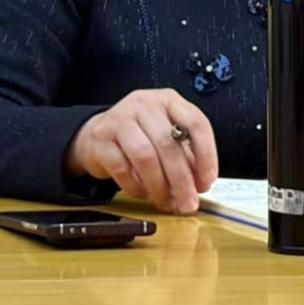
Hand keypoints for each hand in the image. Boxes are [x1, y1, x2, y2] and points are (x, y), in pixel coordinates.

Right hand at [65, 89, 218, 214]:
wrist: (97, 134)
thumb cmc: (139, 136)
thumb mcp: (166, 135)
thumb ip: (185, 156)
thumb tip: (198, 185)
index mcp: (168, 100)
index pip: (196, 123)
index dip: (206, 155)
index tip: (206, 182)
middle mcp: (145, 104)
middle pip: (169, 144)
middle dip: (182, 180)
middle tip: (188, 203)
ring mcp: (120, 119)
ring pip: (146, 156)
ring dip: (159, 186)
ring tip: (165, 201)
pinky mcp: (101, 138)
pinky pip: (122, 168)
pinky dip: (136, 186)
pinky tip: (143, 193)